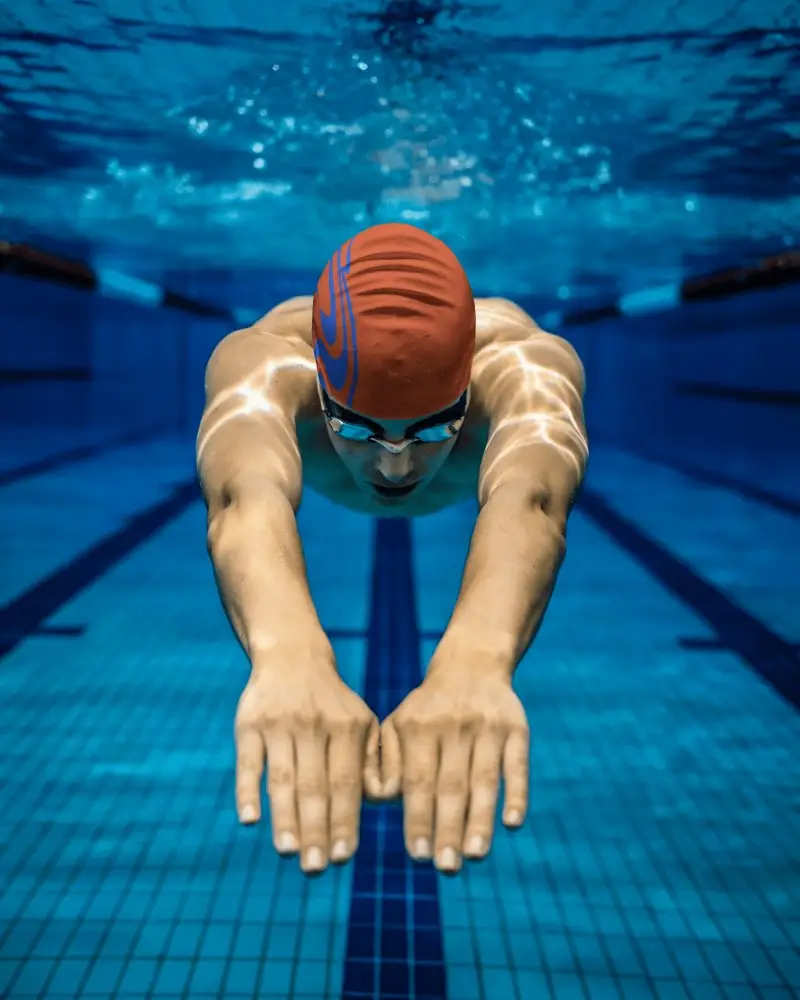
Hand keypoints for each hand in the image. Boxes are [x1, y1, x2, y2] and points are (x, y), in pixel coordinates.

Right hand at [234, 655, 379, 873]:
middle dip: (315, 830)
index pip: (345, 783)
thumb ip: (372, 760)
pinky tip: (250, 819)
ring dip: (284, 818)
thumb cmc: (333, 704)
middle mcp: (313, 725)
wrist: (292, 657)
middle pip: (314, 786)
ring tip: (288, 852)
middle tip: (315, 868)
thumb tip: (383, 801)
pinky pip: (248, 762)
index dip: (344, 820)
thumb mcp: (362, 721)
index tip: (344, 858)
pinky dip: (247, 791)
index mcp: (346, 727)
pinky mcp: (248, 724)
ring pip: (282, 778)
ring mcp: (279, 724)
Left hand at [379, 664, 528, 872]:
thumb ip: (385, 761)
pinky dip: (517, 794)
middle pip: (452, 785)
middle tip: (446, 867)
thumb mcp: (398, 724)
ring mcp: (488, 727)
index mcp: (419, 726)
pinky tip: (512, 823)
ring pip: (485, 780)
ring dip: (481, 820)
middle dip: (449, 829)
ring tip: (475, 856)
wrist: (471, 665)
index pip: (418, 781)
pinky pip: (518, 765)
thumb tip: (379, 801)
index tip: (417, 857)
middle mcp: (454, 725)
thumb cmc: (427, 710)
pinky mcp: (517, 728)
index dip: (418, 819)